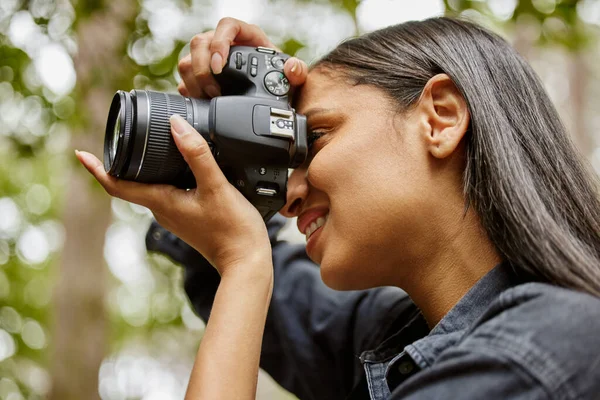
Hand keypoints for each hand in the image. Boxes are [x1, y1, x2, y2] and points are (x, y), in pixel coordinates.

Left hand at [76, 115, 270, 277]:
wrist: (246, 261)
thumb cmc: (232, 230)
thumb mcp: (216, 187)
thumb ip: (197, 155)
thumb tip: (176, 125)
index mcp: (162, 202)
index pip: (116, 186)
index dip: (97, 169)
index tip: (81, 153)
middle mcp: (163, 209)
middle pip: (131, 183)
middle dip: (121, 160)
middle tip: (118, 135)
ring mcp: (175, 213)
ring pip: (150, 185)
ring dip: (144, 166)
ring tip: (148, 143)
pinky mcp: (189, 214)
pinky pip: (168, 190)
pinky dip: (166, 173)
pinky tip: (180, 163)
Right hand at [178, 17, 308, 97]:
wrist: (269, 97)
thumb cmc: (279, 81)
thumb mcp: (292, 78)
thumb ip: (297, 72)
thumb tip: (292, 67)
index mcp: (245, 36)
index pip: (227, 25)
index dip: (220, 42)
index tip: (220, 65)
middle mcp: (222, 43)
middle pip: (200, 44)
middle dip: (203, 70)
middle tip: (215, 92)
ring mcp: (207, 58)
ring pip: (187, 61)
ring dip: (194, 82)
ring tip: (209, 99)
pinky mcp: (198, 75)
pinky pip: (184, 79)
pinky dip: (190, 92)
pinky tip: (201, 103)